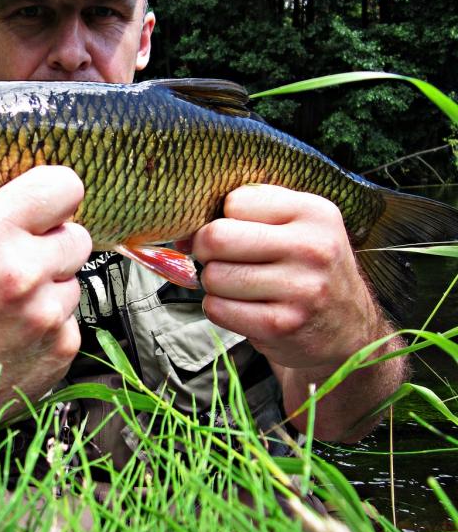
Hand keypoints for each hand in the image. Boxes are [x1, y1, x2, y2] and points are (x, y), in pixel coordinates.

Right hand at [0, 166, 91, 461]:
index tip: (46, 210)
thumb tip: (37, 207)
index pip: (64, 185)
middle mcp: (24, 271)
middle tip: (22, 264)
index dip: (55, 197)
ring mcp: (48, 314)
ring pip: (75, 279)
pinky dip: (52, 324)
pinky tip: (16, 337)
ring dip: (52, 287)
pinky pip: (71, 318)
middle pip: (77, 235)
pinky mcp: (62, 349)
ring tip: (10, 309)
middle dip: (54, 245)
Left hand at [186, 184, 377, 371]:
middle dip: (207, 250)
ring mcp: (299, 289)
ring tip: (240, 287)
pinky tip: (244, 308)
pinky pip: (217, 309)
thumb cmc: (309, 270)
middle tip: (221, 259)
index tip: (235, 234)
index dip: (224, 218)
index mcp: (314, 213)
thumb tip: (182, 231)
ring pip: (213, 276)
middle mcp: (311, 248)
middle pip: (216, 237)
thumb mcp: (299, 227)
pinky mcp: (280, 325)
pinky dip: (219, 308)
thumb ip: (249, 214)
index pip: (235, 201)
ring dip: (214, 283)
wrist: (349, 330)